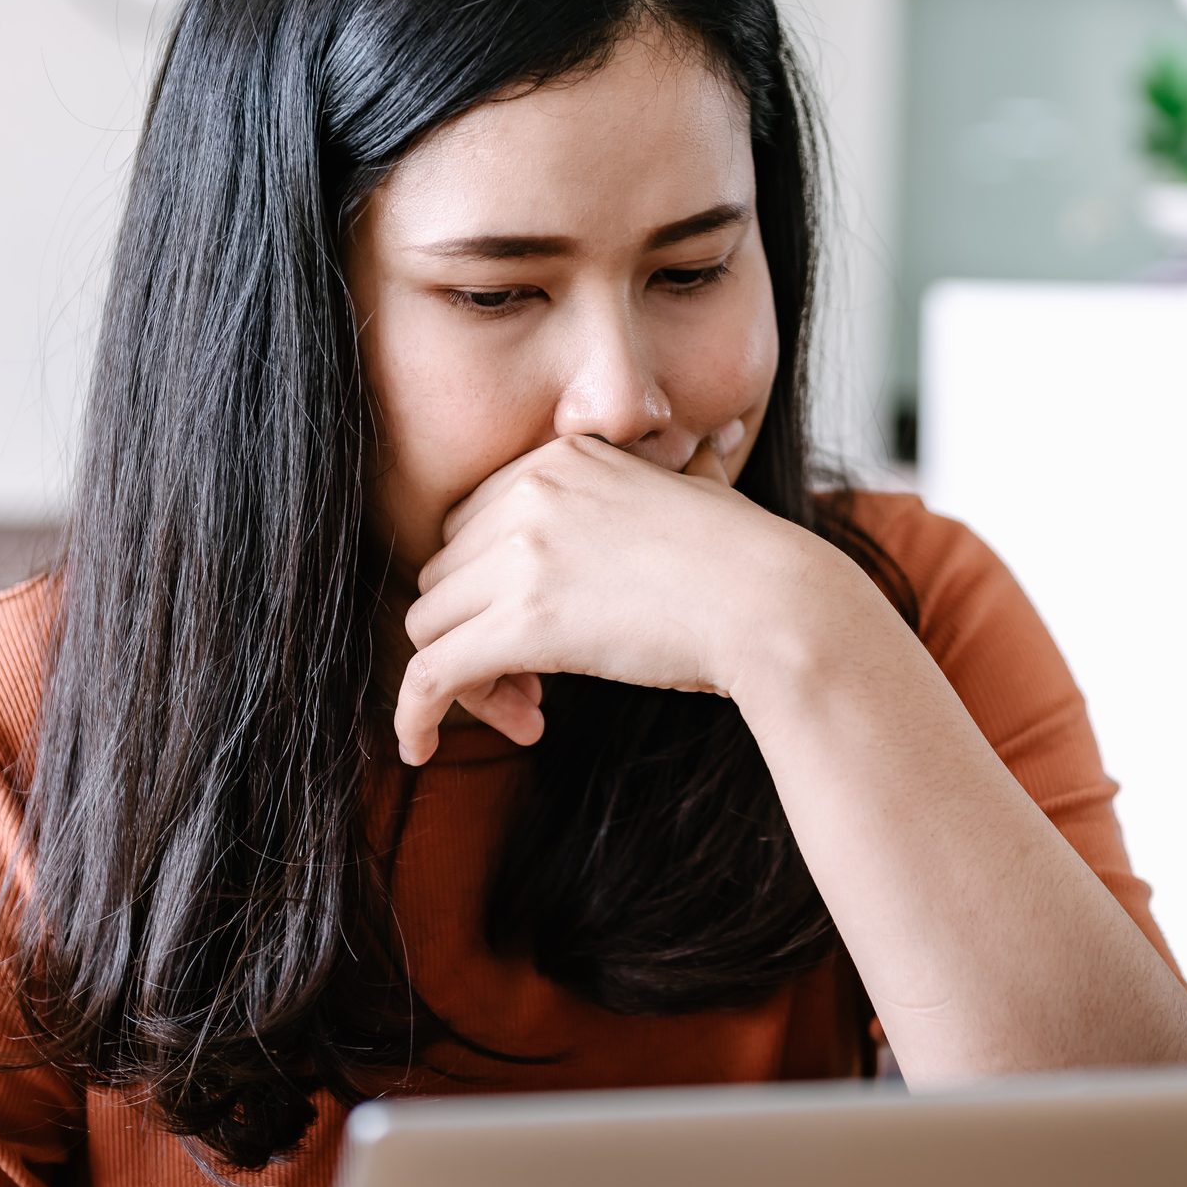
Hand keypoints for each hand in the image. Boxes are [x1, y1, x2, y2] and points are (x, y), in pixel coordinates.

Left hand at [394, 424, 820, 765]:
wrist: (775, 603)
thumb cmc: (753, 561)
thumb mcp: (703, 489)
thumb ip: (684, 469)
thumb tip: (718, 437)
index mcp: (559, 459)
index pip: (468, 527)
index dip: (486, 587)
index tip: (531, 630)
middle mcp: (527, 493)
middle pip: (442, 578)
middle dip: (472, 633)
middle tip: (529, 685)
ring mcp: (520, 555)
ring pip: (429, 628)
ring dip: (465, 678)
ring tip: (525, 713)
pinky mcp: (522, 623)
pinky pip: (428, 675)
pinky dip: (412, 714)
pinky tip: (418, 748)